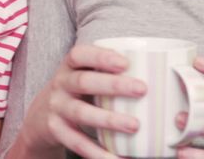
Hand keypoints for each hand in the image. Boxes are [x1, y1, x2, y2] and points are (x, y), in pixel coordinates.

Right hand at [9, 44, 144, 158]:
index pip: (79, 55)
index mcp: (70, 67)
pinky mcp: (56, 130)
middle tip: (142, 89)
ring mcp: (57, 108)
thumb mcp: (84, 77)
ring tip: (134, 125)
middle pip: (83, 81)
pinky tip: (115, 158)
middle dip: (112, 85)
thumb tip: (162, 73)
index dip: (100, 57)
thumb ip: (109, 74)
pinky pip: (76, 142)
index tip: (125, 62)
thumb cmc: (78, 93)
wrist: (41, 116)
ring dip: (108, 119)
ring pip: (80, 112)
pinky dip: (96, 151)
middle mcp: (61, 84)